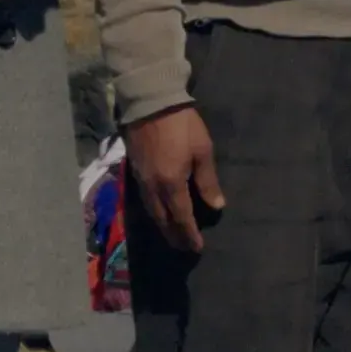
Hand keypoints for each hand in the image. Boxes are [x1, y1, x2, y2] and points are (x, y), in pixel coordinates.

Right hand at [126, 105, 223, 254]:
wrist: (151, 103)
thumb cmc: (182, 126)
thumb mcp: (202, 151)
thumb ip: (208, 181)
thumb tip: (216, 206)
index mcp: (171, 185)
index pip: (182, 218)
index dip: (189, 235)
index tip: (197, 248)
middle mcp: (153, 189)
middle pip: (163, 221)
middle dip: (174, 237)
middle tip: (185, 248)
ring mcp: (141, 181)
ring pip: (152, 213)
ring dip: (163, 227)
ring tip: (173, 236)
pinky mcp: (134, 172)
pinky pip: (145, 202)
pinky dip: (154, 214)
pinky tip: (159, 214)